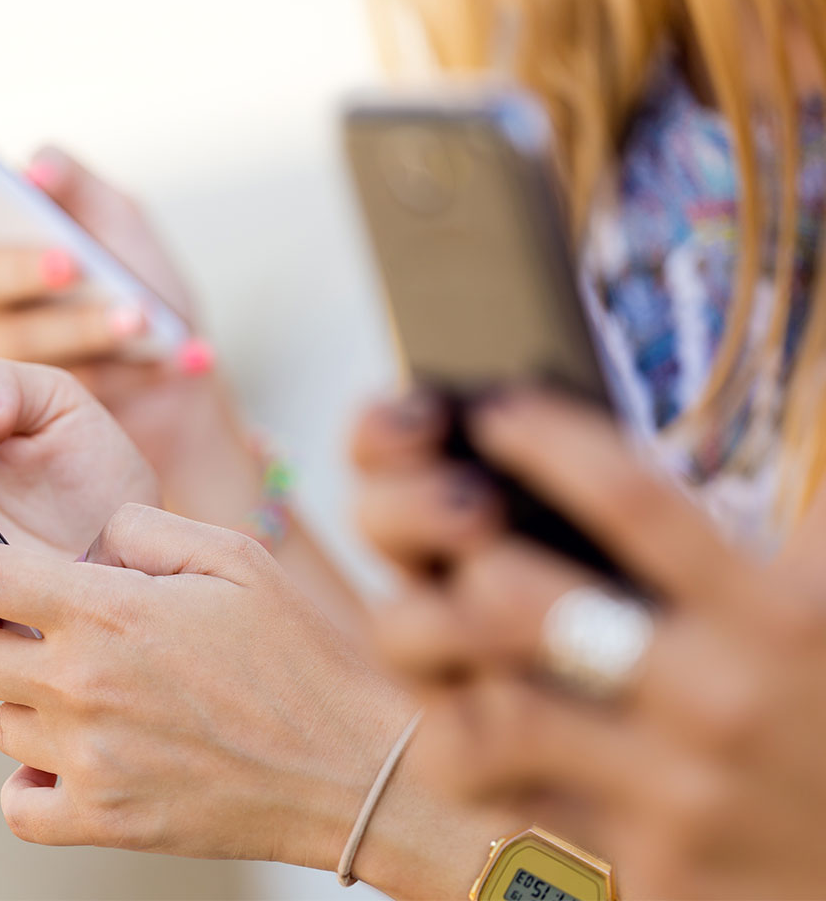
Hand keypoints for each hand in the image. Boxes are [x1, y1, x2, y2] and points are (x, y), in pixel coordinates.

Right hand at [0, 145, 219, 477]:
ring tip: (142, 318)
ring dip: (85, 327)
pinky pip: (68, 388)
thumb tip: (36, 170)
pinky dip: (130, 368)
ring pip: (17, 345)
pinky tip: (178, 356)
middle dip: (23, 270)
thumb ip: (78, 185)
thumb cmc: (137, 281)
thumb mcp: (117, 219)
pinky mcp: (28, 416)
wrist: (178, 366)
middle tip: (70, 264)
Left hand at [0, 503, 414, 865]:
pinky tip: (71, 754)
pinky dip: (30, 777)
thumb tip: (91, 534)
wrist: (351, 769)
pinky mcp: (103, 820)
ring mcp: (87, 759)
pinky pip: (18, 800)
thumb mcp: (235, 558)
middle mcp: (81, 685)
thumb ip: (147, 528)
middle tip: (6, 620)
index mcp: (108, 611)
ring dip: (21, 698)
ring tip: (82, 688)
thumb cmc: (300, 656)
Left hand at [375, 388, 825, 898]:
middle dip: (458, 555)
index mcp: (778, 618)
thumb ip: (811, 506)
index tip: (494, 411)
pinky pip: (515, 806)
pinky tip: (459, 712)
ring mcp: (675, 796)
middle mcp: (718, 703)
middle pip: (521, 602)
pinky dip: (475, 753)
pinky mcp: (644, 872)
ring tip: (427, 623)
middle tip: (446, 532)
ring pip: (493, 715)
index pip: (633, 501)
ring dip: (441, 661)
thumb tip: (812, 363)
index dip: (548, 439)